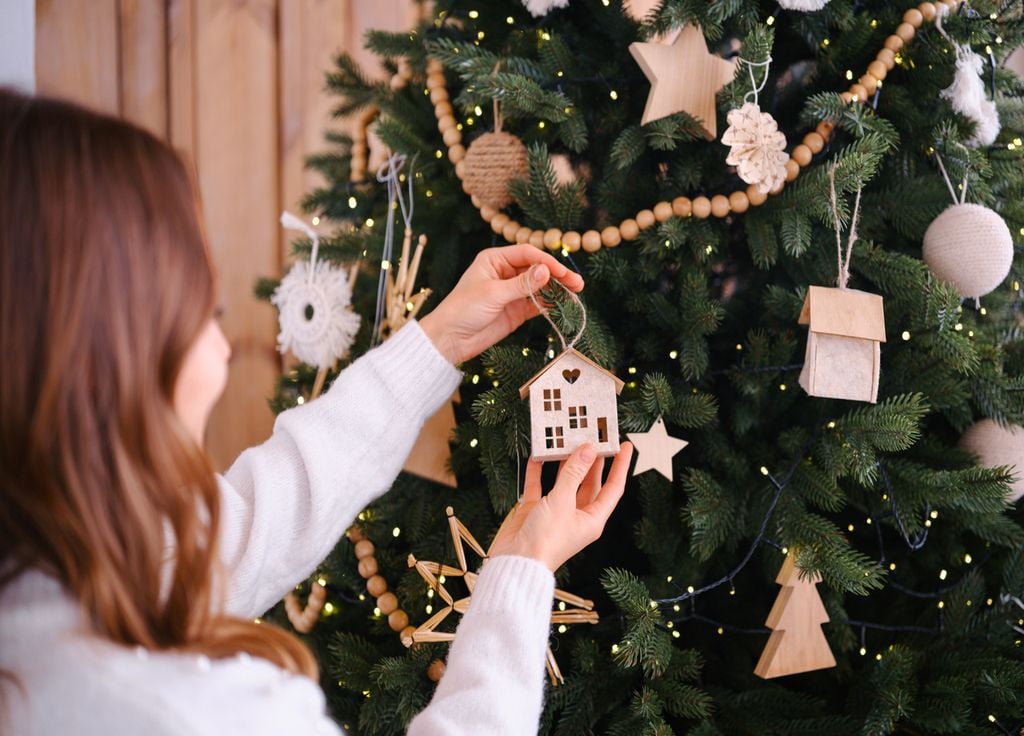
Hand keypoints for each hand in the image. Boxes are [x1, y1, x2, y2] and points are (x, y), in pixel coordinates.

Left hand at [419, 244, 583, 364]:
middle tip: (577, 284)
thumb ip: (522, 283)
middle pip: (537, 269)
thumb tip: (547, 270)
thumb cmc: (463, 309)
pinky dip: (550, 304)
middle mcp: (505, 273)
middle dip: (557, 276)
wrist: (450, 339)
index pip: (528, 254)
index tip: (563, 273)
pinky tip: (562, 305)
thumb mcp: (494, 293)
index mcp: (495, 260)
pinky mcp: (516, 311)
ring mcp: (512, 292)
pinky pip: (537, 304)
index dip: (547, 262)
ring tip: (575, 294)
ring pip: (540, 286)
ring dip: (556, 290)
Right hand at [488, 442, 633, 572]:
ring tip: (568, 441)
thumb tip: (588, 451)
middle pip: (589, 482)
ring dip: (565, 463)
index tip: (625, 446)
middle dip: (591, 461)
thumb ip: (573, 473)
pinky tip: (538, 456)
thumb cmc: (545, 542)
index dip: (620, 466)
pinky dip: (538, 472)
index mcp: (592, 518)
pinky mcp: (535, 511)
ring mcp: (555, 512)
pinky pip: (539, 486)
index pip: (613, 488)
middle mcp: (576, 515)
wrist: (516, 561)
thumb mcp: (563, 502)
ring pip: (564, 482)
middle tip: (594, 438)